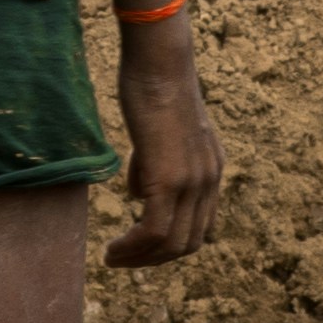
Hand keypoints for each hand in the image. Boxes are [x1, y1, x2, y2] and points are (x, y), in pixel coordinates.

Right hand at [103, 29, 228, 268]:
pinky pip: (153, 231)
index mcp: (211, 170)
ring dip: (139, 259)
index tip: (140, 246)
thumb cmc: (153, 86)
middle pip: (188, 243)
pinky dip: (132, 247)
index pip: (199, 226)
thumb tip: (138, 195)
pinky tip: (111, 248)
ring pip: (171, 244)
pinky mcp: (169, 180)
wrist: (160, 63)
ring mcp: (192, 182)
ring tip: (111, 258)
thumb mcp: (159, 132)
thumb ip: (154, 164)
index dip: (170, 244)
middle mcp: (209, 180)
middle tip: (122, 259)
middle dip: (153, 260)